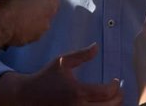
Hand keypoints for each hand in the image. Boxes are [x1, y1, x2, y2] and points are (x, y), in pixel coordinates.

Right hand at [0, 0, 65, 46]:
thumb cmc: (5, 2)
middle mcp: (50, 8)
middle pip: (55, 1)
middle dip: (47, 0)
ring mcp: (46, 23)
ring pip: (48, 15)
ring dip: (41, 13)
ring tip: (25, 13)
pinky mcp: (39, 35)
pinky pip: (40, 27)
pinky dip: (34, 25)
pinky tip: (22, 24)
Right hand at [0, 43, 122, 104]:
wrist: (27, 96)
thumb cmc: (46, 77)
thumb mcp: (62, 61)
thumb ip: (81, 55)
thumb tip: (97, 46)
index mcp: (77, 92)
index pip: (106, 93)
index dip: (115, 87)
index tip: (115, 80)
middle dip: (118, 98)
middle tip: (118, 91)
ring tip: (112, 99)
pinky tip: (101, 104)